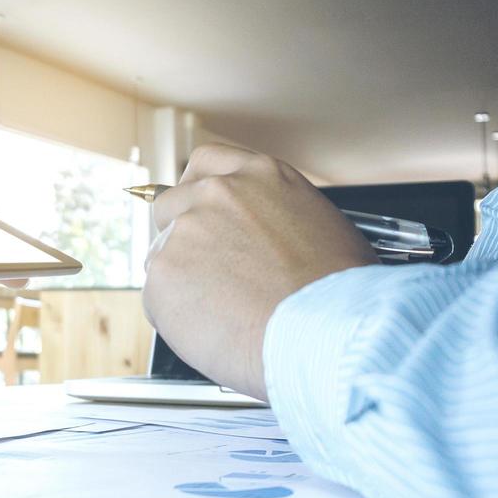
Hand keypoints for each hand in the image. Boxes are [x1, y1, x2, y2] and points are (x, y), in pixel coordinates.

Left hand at [142, 144, 377, 400]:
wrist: (327, 334)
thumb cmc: (339, 296)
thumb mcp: (321, 227)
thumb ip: (274, 218)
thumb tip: (256, 238)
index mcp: (260, 176)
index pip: (205, 164)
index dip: (197, 192)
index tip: (199, 213)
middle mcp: (218, 193)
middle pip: (170, 205)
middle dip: (182, 237)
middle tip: (208, 274)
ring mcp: (185, 230)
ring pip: (163, 256)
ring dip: (184, 283)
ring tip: (227, 313)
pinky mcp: (162, 272)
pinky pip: (158, 298)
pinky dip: (178, 317)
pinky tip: (215, 330)